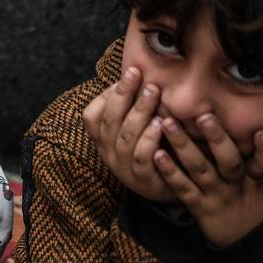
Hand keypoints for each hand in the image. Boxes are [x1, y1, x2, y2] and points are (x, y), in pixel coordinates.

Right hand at [82, 66, 175, 202]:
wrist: (171, 190)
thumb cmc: (155, 152)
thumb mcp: (136, 131)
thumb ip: (133, 109)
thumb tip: (136, 72)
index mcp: (103, 140)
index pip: (91, 116)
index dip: (106, 96)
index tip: (126, 75)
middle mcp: (109, 154)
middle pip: (110, 121)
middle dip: (123, 94)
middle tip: (137, 73)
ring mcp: (124, 169)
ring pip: (125, 137)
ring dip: (139, 112)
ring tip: (153, 93)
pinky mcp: (143, 181)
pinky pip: (141, 157)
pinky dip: (150, 139)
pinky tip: (161, 124)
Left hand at [154, 115, 262, 246]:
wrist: (248, 243)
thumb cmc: (259, 206)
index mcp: (257, 179)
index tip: (262, 133)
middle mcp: (236, 186)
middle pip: (229, 161)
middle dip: (216, 138)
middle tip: (203, 116)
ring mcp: (216, 196)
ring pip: (200, 169)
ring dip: (183, 146)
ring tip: (168, 124)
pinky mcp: (198, 206)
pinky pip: (182, 188)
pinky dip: (170, 172)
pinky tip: (157, 155)